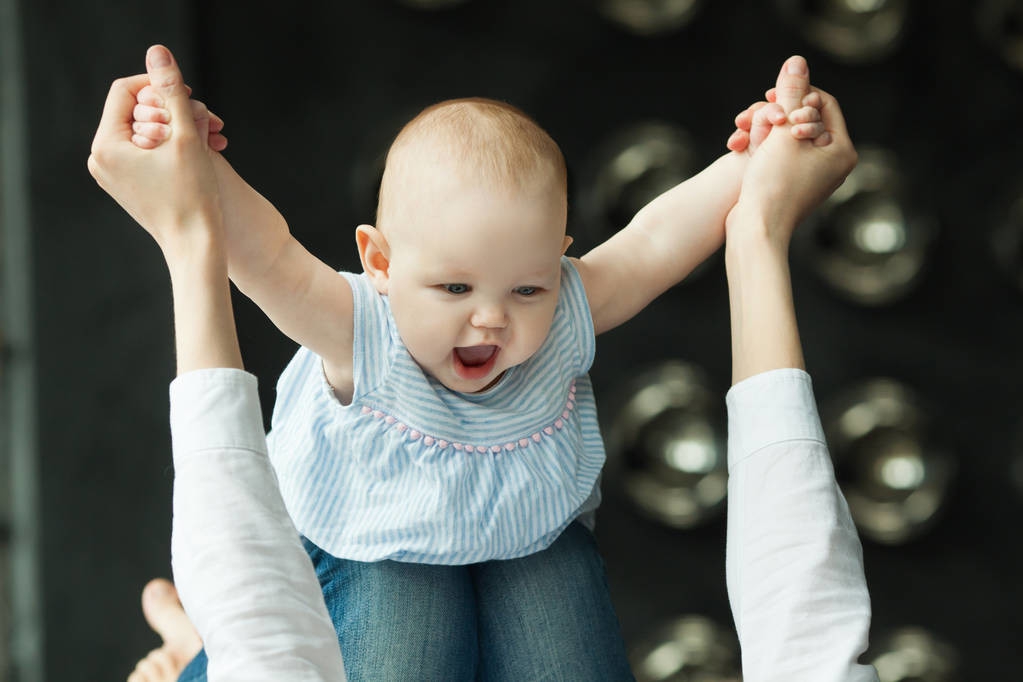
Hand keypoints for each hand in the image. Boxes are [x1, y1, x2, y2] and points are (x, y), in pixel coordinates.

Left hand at [88, 45, 222, 252]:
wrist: (196, 247)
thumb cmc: (193, 196)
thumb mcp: (186, 136)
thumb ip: (172, 90)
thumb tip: (158, 53)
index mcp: (105, 145)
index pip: (125, 91)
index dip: (159, 86)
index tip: (189, 96)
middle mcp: (100, 160)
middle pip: (135, 110)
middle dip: (173, 110)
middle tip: (207, 122)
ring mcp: (112, 175)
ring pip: (145, 131)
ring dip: (178, 128)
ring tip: (210, 138)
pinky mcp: (128, 186)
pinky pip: (147, 153)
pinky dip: (173, 148)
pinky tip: (202, 153)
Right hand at [729, 61, 855, 245]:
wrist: (756, 230)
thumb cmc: (773, 184)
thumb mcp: (783, 132)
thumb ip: (791, 94)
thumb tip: (797, 61)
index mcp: (843, 151)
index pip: (824, 104)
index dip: (798, 93)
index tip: (773, 97)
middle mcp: (833, 164)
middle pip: (805, 118)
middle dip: (777, 113)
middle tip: (754, 114)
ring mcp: (812, 176)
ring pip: (787, 135)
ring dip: (763, 128)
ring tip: (742, 131)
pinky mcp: (791, 184)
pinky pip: (778, 153)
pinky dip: (761, 146)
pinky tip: (739, 146)